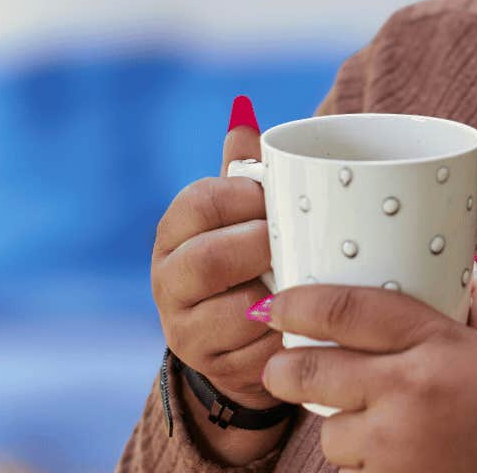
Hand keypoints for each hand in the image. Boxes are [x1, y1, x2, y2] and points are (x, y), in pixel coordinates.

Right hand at [149, 96, 283, 410]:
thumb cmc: (246, 257)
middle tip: (295, 241)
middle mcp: (169, 279)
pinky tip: (307, 320)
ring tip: (306, 280)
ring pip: (233, 312)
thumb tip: (243, 112)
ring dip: (276, 295)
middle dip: (259, 247)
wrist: (236, 339)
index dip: (242, 197)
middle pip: (208, 261)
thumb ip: (241, 172)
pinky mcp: (214, 365)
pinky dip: (285, 335)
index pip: (198, 203)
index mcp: (174, 232)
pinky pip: (255, 352)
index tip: (279, 195)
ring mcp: (186, 327)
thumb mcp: (239, 215)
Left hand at [257, 261, 476, 472]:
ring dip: (335, 426)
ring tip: (362, 421)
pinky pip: (351, 471)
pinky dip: (362, 463)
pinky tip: (390, 455)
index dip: (298, 304)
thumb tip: (464, 259)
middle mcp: (412, 390)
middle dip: (282, 369)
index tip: (277, 304)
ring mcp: (399, 445)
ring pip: (328, 432)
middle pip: (310, 372)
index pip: (347, 309)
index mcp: (438, 342)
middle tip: (278, 366)